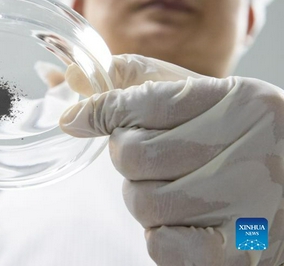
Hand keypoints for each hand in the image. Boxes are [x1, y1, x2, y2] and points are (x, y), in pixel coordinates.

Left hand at [60, 54, 283, 265]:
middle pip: (134, 155)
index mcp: (241, 102)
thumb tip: (74, 77)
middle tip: (148, 157)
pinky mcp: (238, 253)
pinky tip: (181, 220)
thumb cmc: (236, 135)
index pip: (145, 103)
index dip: (100, 110)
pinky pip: (162, 245)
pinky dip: (160, 234)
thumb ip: (139, 81)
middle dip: (126, 156)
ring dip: (143, 195)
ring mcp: (248, 205)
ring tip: (170, 187)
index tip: (78, 118)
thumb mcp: (200, 95)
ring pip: (143, 202)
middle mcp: (251, 148)